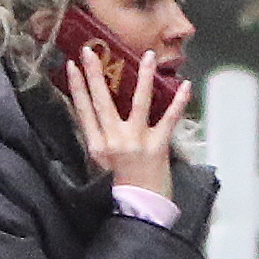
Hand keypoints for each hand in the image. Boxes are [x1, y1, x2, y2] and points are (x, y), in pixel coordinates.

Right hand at [67, 45, 192, 199]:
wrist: (141, 208)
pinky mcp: (158, 146)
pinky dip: (178, 102)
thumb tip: (96, 109)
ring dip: (143, 77)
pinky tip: (186, 86)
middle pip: (102, 101)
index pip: (83, 110)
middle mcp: (114, 141)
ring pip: (139, 103)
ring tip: (147, 55)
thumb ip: (100, 137)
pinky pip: (169, 120)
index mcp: (97, 145)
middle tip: (90, 50)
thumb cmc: (120, 186)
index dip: (77, 87)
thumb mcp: (102, 162)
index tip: (71, 65)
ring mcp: (137, 142)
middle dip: (95, 74)